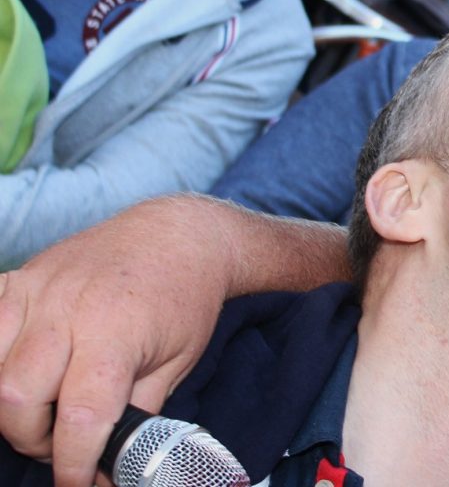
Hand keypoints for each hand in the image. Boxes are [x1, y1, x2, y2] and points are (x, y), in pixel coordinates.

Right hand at [0, 198, 233, 486]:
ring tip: (47, 406)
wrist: (180, 235)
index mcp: (115, 331)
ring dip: (10, 404)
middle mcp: (67, 309)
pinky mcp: (17, 279)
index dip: (73, 464)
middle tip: (66, 440)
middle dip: (35, 438)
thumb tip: (110, 465)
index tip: (79, 483)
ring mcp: (35, 290)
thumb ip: (139, 414)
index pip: (79, 416)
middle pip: (16, 398)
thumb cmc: (183, 299)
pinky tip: (25, 372)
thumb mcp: (176, 363)